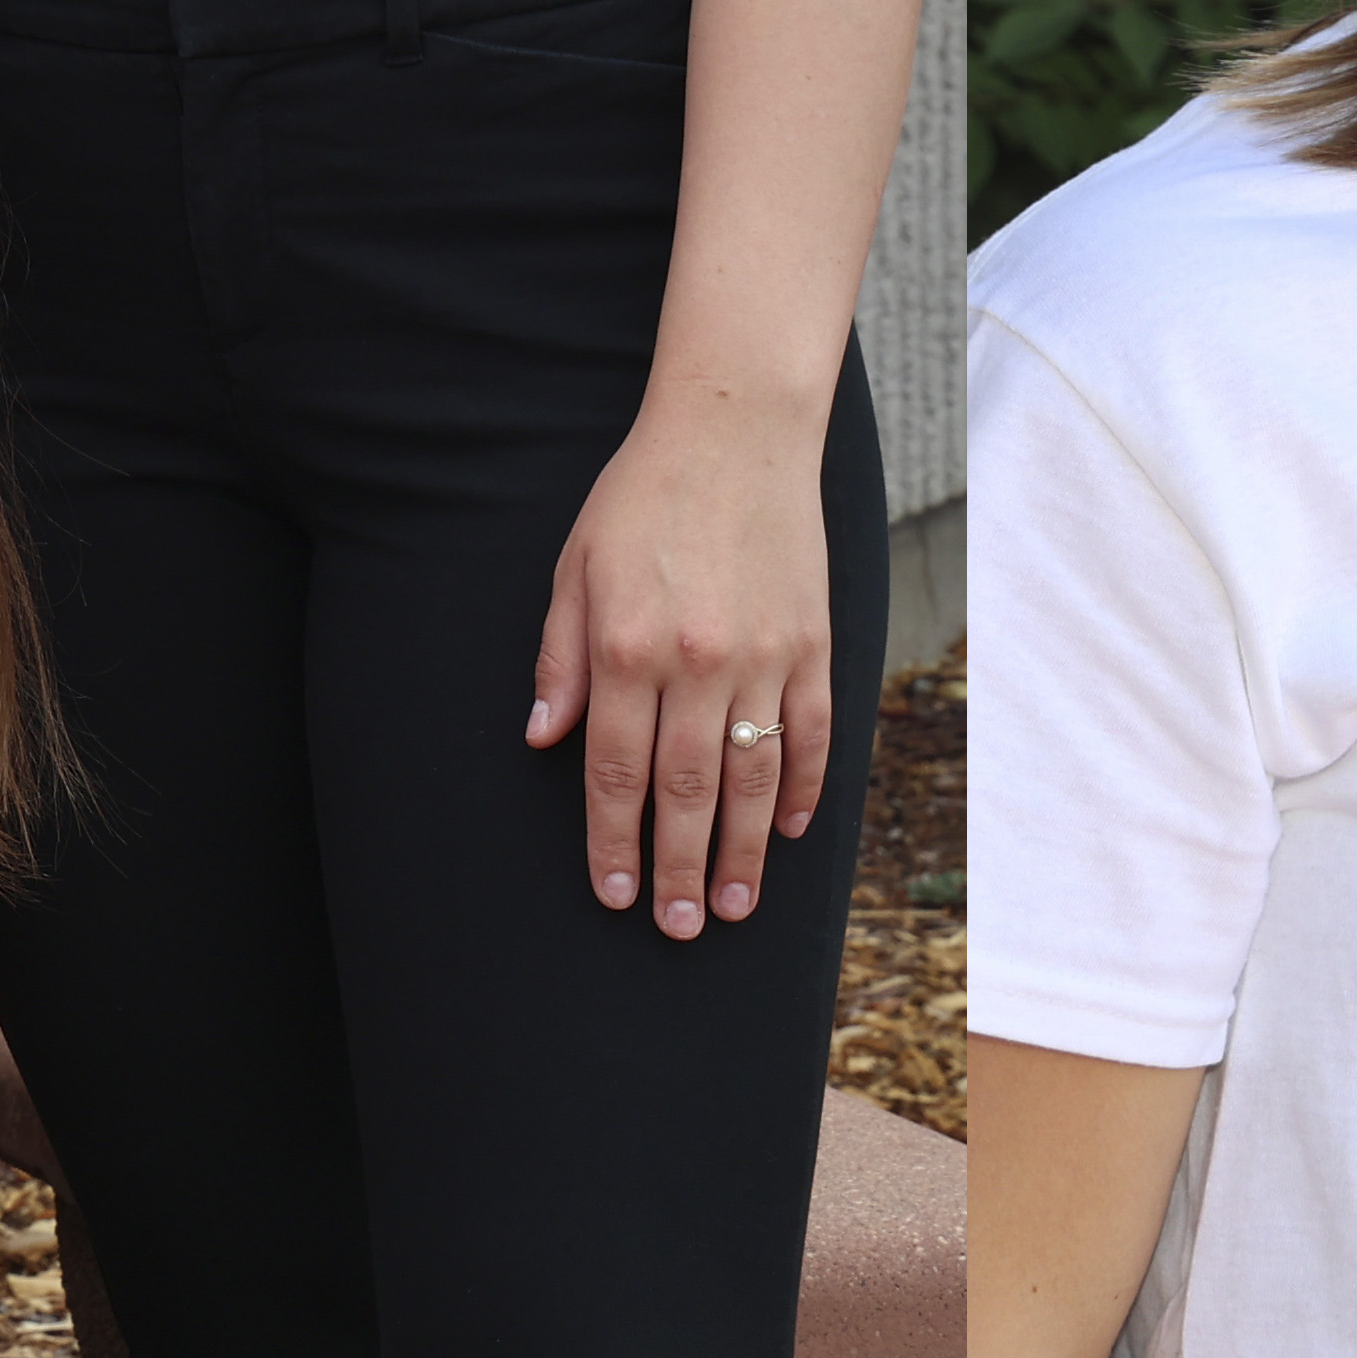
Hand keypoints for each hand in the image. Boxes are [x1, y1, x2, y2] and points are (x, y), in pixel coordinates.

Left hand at [525, 411, 833, 943]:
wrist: (735, 429)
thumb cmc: (643, 496)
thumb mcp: (576, 568)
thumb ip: (561, 658)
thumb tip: (544, 738)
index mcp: (628, 648)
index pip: (615, 773)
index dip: (613, 842)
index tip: (617, 895)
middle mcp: (697, 662)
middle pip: (687, 792)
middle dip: (682, 869)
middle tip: (681, 928)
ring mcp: (762, 657)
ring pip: (754, 779)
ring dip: (745, 851)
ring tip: (735, 906)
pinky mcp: (812, 643)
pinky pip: (812, 734)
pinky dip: (804, 787)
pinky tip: (790, 830)